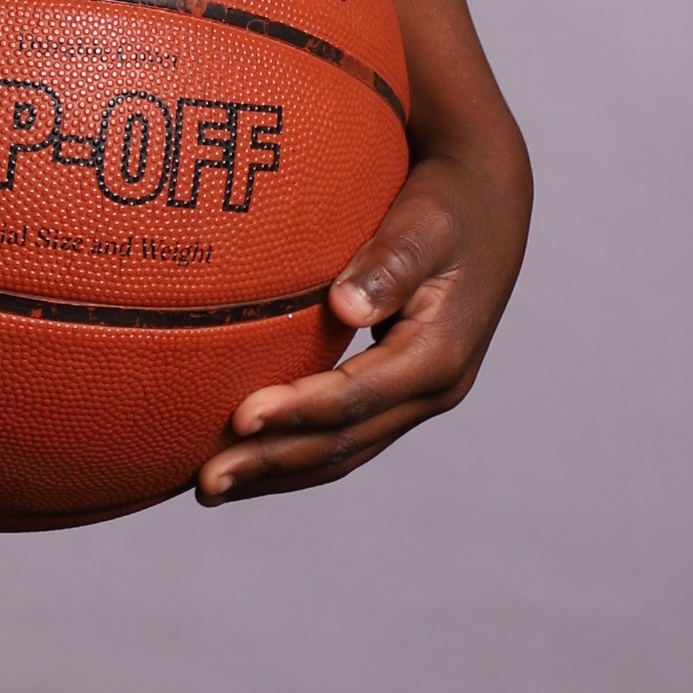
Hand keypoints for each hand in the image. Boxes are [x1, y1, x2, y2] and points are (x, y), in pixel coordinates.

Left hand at [198, 126, 530, 503]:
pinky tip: (248, 455)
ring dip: (277, 471)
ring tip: (210, 489)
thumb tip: (345, 307)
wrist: (487, 203)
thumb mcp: (424, 226)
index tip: (238, 417)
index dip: (297, 412)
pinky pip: (346, 435)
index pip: (357, 398)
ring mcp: (419, 396)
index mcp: (439, 355)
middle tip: (205, 481)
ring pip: (344, 451)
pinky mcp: (401, 391)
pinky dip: (296, 450)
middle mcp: (433, 389)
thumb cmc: (447, 205)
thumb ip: (388, 265)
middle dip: (273, 463)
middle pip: (345, 442)